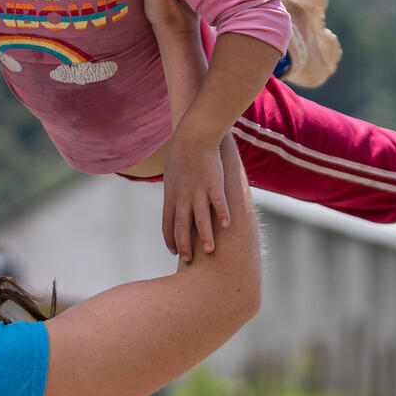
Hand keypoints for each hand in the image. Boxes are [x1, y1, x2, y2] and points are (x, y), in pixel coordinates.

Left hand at [161, 130, 231, 261]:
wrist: (192, 135)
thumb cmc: (181, 153)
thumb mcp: (172, 175)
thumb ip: (175, 191)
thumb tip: (175, 203)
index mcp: (171, 195)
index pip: (168, 223)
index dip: (171, 239)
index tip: (174, 251)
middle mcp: (183, 196)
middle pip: (181, 226)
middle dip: (184, 245)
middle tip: (188, 260)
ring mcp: (198, 191)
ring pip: (200, 219)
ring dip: (204, 237)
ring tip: (209, 251)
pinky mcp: (214, 184)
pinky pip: (218, 203)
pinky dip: (223, 214)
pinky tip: (227, 226)